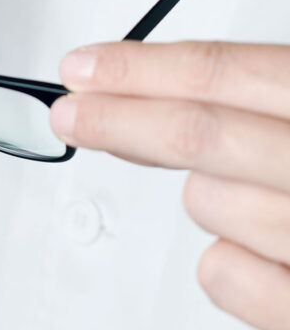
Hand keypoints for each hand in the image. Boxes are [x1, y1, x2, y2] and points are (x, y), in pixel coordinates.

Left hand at [50, 41, 289, 329]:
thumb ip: (271, 97)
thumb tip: (170, 85)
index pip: (230, 71)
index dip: (142, 67)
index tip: (85, 67)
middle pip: (203, 135)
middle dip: (121, 120)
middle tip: (73, 114)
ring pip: (209, 206)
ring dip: (206, 195)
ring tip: (255, 194)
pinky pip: (225, 276)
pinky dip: (225, 261)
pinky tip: (263, 252)